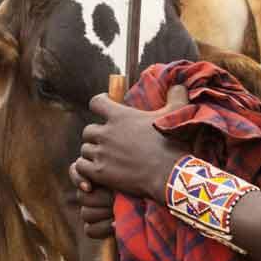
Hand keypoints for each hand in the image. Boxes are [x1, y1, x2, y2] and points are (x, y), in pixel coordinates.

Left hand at [69, 85, 190, 239]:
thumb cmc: (172, 144)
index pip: (96, 102)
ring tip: (105, 158)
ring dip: (93, 152)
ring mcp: (102, 153)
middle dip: (96, 134)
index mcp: (120, 116)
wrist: (169, 175)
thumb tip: (178, 84)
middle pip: (88, 129)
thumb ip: (176, 96)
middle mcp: (107, 132)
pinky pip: (81, 166)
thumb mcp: (177, 114)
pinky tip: (97, 171)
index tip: (105, 107)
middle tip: (107, 141)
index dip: (99, 103)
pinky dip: (86, 168)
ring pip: (85, 149)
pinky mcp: (100, 172)